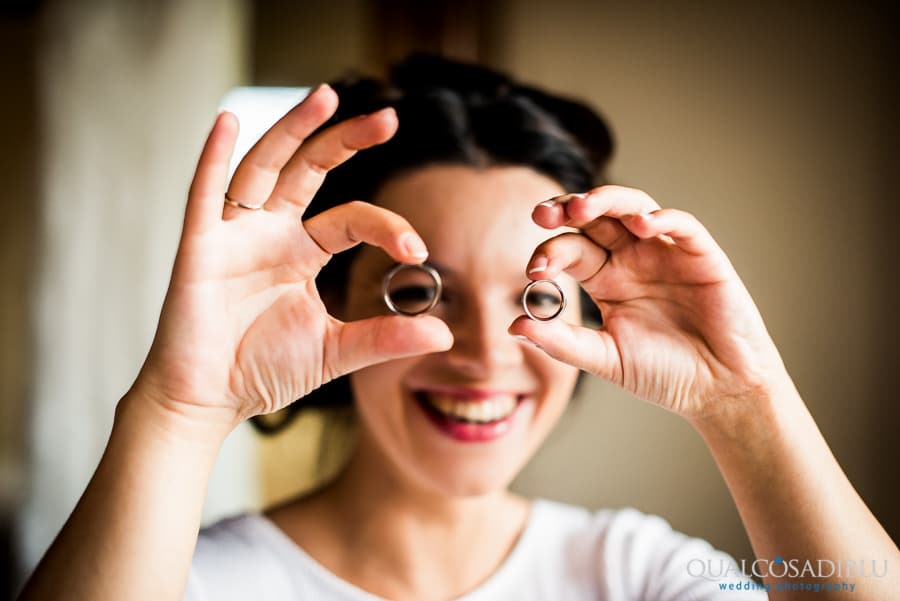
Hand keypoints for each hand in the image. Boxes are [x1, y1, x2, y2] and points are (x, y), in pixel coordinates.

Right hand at [132, 85, 451, 431]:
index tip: (418, 251)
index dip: (387, 227)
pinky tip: (227, 121)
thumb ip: (385, 337)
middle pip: (309, 170)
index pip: (352, 218)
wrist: (208, 401)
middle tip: (388, 118)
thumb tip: (445, 332)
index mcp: (302, 251)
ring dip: (291, 131)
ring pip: (264, 167)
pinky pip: (205, 194)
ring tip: (325, 97)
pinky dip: (213, 158)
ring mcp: (234, 235)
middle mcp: (270, 232)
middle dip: (346, 140)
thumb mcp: (336, 351)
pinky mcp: (199, 248)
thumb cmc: (263, 371)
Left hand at [509, 185, 789, 419]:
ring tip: (583, 207)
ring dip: (608, 202)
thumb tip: (513, 327)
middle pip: (596, 219)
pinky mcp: (702, 257)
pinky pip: (682, 226)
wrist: (718, 391)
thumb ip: (562, 342)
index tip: (534, 271)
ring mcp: (665, 253)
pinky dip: (663, 219)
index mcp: (605, 279)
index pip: (571, 250)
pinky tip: (642, 224)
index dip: (550, 253)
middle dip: (568, 210)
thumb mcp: (605, 359)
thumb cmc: (663, 374)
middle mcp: (632, 259)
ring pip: (633, 209)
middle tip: (544, 214)